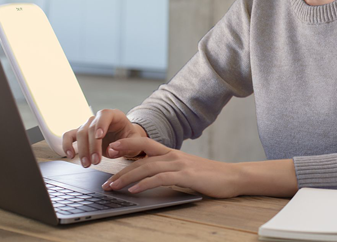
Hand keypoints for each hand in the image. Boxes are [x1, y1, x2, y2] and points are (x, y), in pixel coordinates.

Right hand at [61, 109, 148, 167]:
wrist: (124, 139)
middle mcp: (99, 118)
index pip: (105, 115)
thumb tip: (111, 150)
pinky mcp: (81, 134)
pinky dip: (67, 144)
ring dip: (82, 150)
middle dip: (92, 146)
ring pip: (80, 133)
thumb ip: (126, 145)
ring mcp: (88, 125)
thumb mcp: (135, 142)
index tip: (100, 136)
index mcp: (115, 116)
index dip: (101, 124)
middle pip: (91, 128)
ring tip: (87, 164)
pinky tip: (70, 155)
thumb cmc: (130, 138)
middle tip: (96, 162)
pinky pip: (69, 135)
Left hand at [101, 136, 241, 198]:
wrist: (232, 177)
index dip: (127, 145)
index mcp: (171, 153)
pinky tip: (135, 190)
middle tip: (104, 179)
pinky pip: (160, 178)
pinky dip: (145, 184)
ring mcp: (179, 164)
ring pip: (146, 167)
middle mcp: (173, 155)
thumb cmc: (209, 176)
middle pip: (140, 157)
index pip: (145, 145)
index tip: (111, 150)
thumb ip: (168, 171)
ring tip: (113, 187)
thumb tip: (149, 178)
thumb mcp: (185, 170)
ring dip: (127, 177)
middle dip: (120, 168)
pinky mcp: (185, 175)